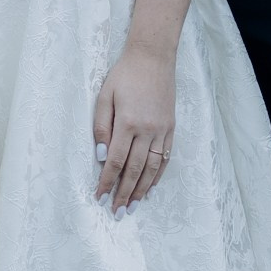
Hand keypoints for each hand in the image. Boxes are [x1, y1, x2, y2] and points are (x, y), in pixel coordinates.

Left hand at [92, 41, 175, 212]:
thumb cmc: (124, 75)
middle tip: (117, 212)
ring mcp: (161, 131)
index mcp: (127, 123)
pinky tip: (150, 187)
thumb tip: (100, 156)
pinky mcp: (171, 128)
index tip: (100, 197)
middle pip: (134, 170)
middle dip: (124, 193)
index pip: (114, 161)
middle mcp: (147, 130)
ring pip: (152, 168)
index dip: (107, 182)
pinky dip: (157, 175)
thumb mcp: (104, 96)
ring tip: (133, 206)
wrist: (153, 58)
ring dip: (141, 189)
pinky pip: (165, 158)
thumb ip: (101, 127)